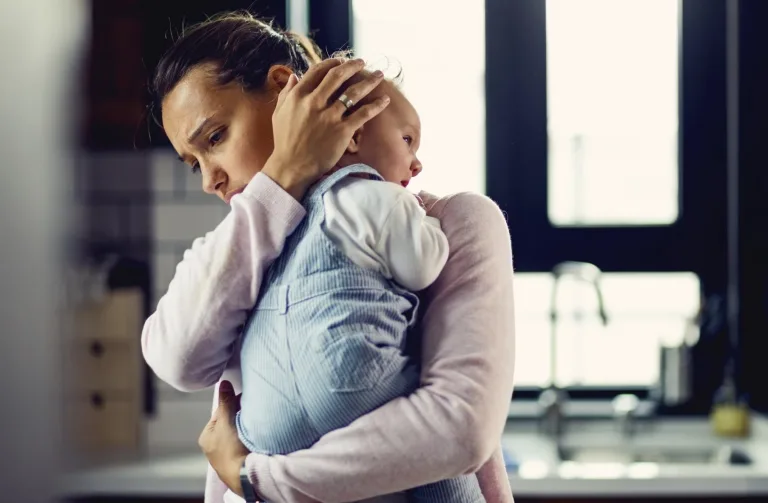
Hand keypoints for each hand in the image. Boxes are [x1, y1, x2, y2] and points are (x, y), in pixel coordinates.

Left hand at [198, 380, 249, 496]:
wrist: (245, 475)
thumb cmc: (230, 450)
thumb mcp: (225, 421)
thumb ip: (225, 402)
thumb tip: (223, 383)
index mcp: (206, 437)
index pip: (220, 412)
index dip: (232, 404)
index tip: (243, 400)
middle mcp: (215, 446)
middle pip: (230, 422)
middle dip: (240, 415)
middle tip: (250, 411)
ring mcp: (228, 454)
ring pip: (239, 432)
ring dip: (247, 426)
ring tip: (254, 422)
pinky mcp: (240, 459)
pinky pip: (247, 441)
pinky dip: (252, 436)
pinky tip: (257, 434)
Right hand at [262, 58, 388, 199]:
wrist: (292, 167)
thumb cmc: (285, 142)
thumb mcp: (279, 114)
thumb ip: (286, 93)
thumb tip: (294, 77)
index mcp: (298, 96)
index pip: (317, 71)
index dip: (331, 63)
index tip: (341, 61)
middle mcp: (314, 102)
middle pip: (337, 76)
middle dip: (352, 66)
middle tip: (362, 62)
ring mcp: (329, 116)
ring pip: (353, 92)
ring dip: (369, 81)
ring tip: (379, 75)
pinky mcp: (342, 131)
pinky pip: (363, 114)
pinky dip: (376, 105)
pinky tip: (385, 100)